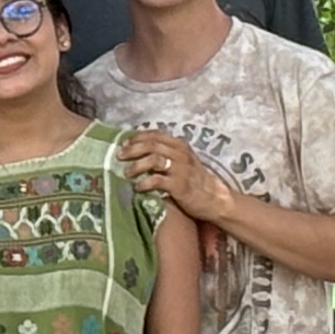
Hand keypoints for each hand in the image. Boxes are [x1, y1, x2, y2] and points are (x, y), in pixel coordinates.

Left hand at [115, 126, 234, 224]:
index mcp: (180, 145)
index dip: (137, 137)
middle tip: (119, 156)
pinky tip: (138, 188)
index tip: (124, 143)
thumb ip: (166, 154)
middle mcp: (180, 154)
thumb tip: (137, 151)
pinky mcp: (179, 185)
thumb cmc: (195, 180)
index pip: (155, 134)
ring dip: (137, 165)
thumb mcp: (182, 161)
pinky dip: (144, 183)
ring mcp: (181, 169)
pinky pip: (157, 180)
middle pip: (151, 145)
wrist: (215, 199)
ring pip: (153, 160)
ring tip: (126, 173)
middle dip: (133, 149)